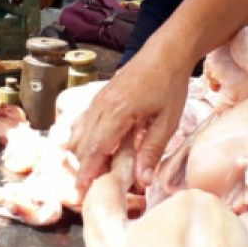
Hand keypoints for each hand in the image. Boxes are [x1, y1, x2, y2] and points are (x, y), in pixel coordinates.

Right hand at [71, 49, 191, 195]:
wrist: (165, 52)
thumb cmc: (169, 84)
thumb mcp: (167, 120)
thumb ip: (152, 150)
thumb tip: (142, 181)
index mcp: (116, 112)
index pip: (94, 149)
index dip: (87, 173)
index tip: (81, 193)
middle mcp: (100, 106)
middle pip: (82, 145)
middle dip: (84, 168)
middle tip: (93, 189)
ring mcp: (97, 100)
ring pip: (78, 134)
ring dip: (84, 154)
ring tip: (98, 172)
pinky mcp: (99, 98)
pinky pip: (83, 123)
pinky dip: (85, 140)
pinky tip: (98, 150)